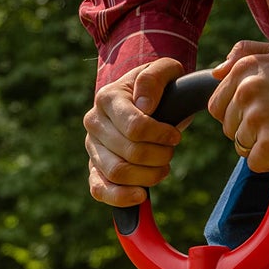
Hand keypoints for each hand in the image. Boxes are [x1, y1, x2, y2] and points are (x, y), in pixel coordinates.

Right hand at [83, 57, 187, 206]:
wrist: (142, 103)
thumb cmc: (157, 89)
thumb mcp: (163, 72)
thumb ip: (154, 79)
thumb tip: (144, 106)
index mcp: (107, 98)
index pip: (135, 128)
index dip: (161, 136)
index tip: (175, 136)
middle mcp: (94, 123)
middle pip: (130, 153)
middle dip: (159, 157)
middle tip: (170, 152)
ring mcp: (92, 148)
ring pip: (118, 173)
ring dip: (148, 176)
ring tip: (162, 168)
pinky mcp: (95, 169)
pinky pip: (100, 190)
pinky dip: (121, 197)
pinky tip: (141, 195)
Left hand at [209, 41, 268, 172]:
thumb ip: (245, 54)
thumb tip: (217, 71)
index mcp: (245, 69)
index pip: (217, 106)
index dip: (237, 116)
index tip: (261, 115)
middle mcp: (247, 91)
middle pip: (229, 129)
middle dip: (249, 132)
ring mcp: (258, 118)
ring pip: (241, 147)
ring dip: (261, 148)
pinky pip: (255, 164)